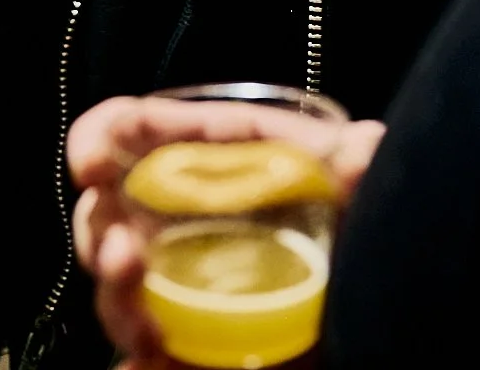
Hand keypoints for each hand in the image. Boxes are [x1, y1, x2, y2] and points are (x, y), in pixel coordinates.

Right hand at [68, 96, 385, 369]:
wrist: (386, 311)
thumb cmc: (359, 225)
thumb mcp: (363, 186)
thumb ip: (360, 163)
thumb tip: (366, 148)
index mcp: (214, 161)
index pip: (138, 131)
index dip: (105, 135)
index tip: (93, 159)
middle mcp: (182, 219)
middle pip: (109, 212)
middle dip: (98, 228)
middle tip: (121, 251)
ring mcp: (181, 285)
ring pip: (119, 290)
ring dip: (118, 300)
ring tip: (143, 322)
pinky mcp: (190, 346)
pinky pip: (145, 355)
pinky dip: (139, 363)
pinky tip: (149, 367)